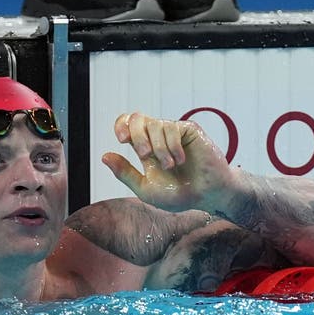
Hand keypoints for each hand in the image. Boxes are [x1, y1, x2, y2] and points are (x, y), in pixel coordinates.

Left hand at [102, 113, 236, 212]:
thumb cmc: (179, 195)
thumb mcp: (146, 189)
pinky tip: (181, 160)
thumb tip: (104, 156)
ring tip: (171, 166)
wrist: (208, 195)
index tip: (122, 140)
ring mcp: (174, 132)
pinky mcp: (189, 130)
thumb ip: (125, 173)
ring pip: (155, 125)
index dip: (121, 125)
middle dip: (136, 136)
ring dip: (159, 148)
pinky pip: (173, 128)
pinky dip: (173, 146)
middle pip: (137, 118)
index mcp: (145, 148)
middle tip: (145, 155)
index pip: (126, 124)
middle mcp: (158, 137)